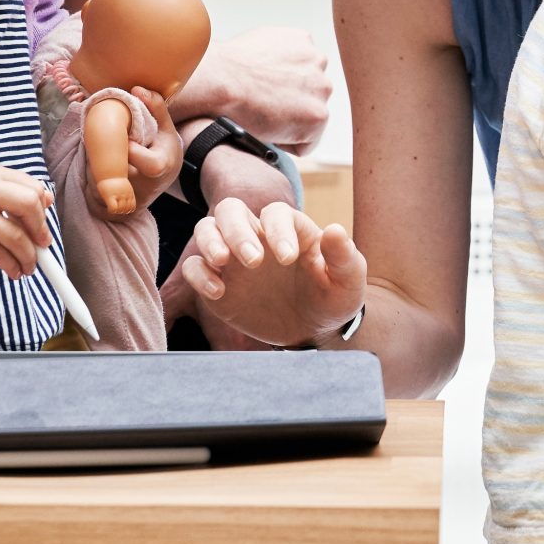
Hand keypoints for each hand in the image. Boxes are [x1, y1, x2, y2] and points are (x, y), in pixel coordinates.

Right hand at [0, 164, 52, 279]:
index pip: (29, 186)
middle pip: (28, 205)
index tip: (42, 224)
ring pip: (15, 237)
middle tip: (42, 245)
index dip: (42, 208)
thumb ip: (6, 188)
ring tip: (28, 265)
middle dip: (41, 229)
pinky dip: (10, 265)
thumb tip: (45, 202)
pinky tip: (11, 270)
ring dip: (28, 256)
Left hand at [90, 87, 183, 217]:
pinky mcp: (113, 202)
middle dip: (106, 156)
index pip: (148, 164)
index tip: (125, 141)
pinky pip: (94, 187)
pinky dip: (91, 173)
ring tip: (98, 150)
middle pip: (119, 171)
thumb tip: (137, 89)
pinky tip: (96, 163)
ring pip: (101, 179)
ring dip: (95, 162)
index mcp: (160, 166)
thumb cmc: (164, 149)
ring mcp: (127, 195)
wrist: (163, 178)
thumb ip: (156, 107)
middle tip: (102, 142)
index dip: (133, 152)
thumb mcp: (166, 128)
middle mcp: (144, 184)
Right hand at [173, 27, 331, 152]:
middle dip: (290, 105)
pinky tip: (268, 132)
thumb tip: (274, 69)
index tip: (267, 96)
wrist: (221, 81)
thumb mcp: (258, 44)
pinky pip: (307, 142)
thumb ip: (276, 56)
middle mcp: (318, 60)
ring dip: (290, 124)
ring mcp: (321, 87)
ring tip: (263, 121)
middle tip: (263, 110)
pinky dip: (288, 143)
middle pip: (309, 94)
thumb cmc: (227, 67)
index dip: (282, 90)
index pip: (304, 72)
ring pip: (310, 117)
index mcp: (303, 41)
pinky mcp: (318, 115)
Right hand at [176, 199, 366, 345]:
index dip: (279, 230)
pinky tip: (218, 291)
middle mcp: (257, 236)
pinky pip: (194, 267)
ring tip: (222, 262)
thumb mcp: (348, 280)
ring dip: (210, 241)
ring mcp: (233, 259)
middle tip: (253, 260)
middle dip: (236, 230)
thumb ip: (343, 256)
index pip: (276, 213)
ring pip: (206, 229)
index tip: (288, 259)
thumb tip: (334, 230)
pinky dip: (199, 274)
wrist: (314, 332)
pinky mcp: (217, 283)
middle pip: (231, 210)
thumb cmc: (333, 298)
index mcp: (290, 229)